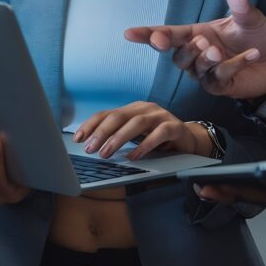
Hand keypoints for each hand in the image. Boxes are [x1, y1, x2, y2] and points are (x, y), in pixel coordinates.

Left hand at [73, 102, 213, 159]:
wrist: (188, 140)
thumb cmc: (157, 139)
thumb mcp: (135, 137)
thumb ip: (118, 137)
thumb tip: (93, 148)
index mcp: (132, 110)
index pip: (107, 113)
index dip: (91, 125)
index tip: (78, 138)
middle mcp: (144, 109)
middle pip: (119, 116)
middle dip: (101, 132)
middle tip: (90, 148)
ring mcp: (160, 116)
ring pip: (136, 123)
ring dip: (118, 138)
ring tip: (106, 153)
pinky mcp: (174, 126)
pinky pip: (159, 133)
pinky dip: (145, 145)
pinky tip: (134, 156)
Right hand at [125, 0, 265, 98]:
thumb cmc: (254, 37)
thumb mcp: (249, 17)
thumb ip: (239, 4)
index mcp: (196, 33)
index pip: (167, 34)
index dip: (147, 34)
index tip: (130, 33)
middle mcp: (196, 54)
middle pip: (178, 56)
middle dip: (184, 49)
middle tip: (199, 41)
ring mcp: (206, 72)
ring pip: (194, 69)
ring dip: (205, 59)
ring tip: (218, 51)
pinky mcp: (219, 86)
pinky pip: (218, 78)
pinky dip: (234, 65)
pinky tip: (251, 55)